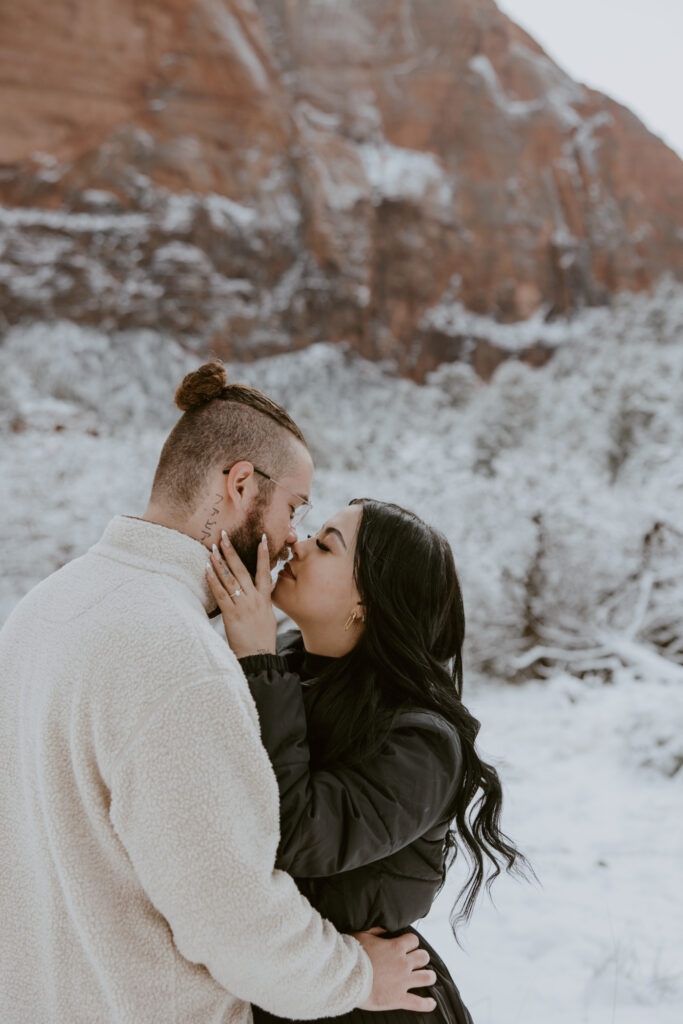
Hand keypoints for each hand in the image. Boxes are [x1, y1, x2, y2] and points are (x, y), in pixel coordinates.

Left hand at [206, 532, 276, 658]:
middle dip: (232, 551)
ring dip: (220, 562)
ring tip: (212, 549)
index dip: (263, 554)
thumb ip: (263, 601)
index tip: (261, 538)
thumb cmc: (262, 639)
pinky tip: (206, 569)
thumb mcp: (268, 617)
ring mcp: (242, 605)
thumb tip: (262, 591)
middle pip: (242, 569)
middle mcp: (254, 598)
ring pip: (230, 578)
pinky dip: (213, 580)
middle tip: (224, 536)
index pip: (265, 571)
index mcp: (265, 598)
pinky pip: (220, 593)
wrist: (258, 656)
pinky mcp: (231, 614)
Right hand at [353, 928, 436, 1012]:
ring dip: (429, 976)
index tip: (408, 946)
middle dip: (421, 958)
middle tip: (416, 962)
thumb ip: (377, 930)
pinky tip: (431, 1003)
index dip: (411, 943)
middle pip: (423, 957)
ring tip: (428, 978)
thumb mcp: (363, 934)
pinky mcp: (398, 998)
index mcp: (395, 947)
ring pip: (426, 977)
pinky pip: (418, 1002)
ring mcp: (402, 981)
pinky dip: (427, 1004)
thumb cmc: (353, 956)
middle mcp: (402, 963)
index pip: (413, 940)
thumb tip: (385, 928)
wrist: (347, 978)